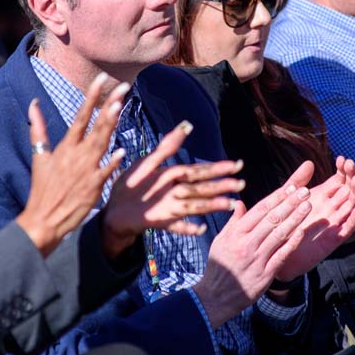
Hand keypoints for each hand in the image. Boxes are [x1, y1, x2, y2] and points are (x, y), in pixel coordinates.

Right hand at [16, 75, 128, 256]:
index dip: (91, 97)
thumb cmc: (43, 187)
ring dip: (110, 125)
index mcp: (65, 146)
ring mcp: (86, 170)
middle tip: (124, 87)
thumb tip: (33, 103)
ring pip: (102, 143)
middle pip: (96, 126)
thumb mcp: (39, 155)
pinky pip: (105, 172)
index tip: (101, 79)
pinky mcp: (93, 187)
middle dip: (110, 105)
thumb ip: (38, 128)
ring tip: (120, 107)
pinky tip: (122, 152)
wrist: (44, 219)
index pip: (80, 116)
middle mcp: (76, 155)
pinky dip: (112, 162)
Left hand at [102, 123, 245, 253]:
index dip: (218, 168)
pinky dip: (187, 228)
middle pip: (202, 188)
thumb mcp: (148, 162)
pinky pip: (176, 226)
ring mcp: (170, 208)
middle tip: (241, 184)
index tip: (237, 165)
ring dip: (212, 205)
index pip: (200, 171)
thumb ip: (168, 146)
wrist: (113, 210)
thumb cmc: (130, 184)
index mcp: (174, 177)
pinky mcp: (160, 222)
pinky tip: (200, 230)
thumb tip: (188, 125)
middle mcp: (176, 192)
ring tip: (230, 205)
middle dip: (221, 186)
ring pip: (194, 206)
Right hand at [192, 171, 313, 327]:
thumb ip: (234, 222)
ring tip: (308, 205)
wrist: (215, 297)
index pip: (260, 209)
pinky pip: (281, 255)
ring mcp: (257, 259)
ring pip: (279, 234)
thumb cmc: (218, 267)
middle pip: (272, 219)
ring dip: (295, 218)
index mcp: (236, 233)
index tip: (291, 187)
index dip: (277, 197)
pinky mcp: (265, 274)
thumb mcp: (220, 241)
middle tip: (305, 191)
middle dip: (290, 203)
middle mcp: (246, 243)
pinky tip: (302, 231)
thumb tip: (239, 203)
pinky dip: (292, 242)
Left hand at [271, 159, 354, 282]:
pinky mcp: (332, 240)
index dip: (343, 170)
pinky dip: (354, 219)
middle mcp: (330, 209)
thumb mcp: (288, 199)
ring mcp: (333, 223)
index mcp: (321, 197)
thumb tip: (309, 162)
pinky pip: (347, 228)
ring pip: (350, 207)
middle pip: (348, 190)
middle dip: (352, 177)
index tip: (344, 158)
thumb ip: (297, 182)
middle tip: (352, 165)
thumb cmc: (280, 224)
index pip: (339, 180)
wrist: (275, 252)